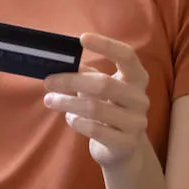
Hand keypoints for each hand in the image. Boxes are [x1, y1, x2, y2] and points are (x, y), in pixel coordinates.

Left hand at [43, 33, 151, 169]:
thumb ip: (85, 74)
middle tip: (48, 80)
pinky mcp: (126, 143)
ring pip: (94, 108)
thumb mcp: (101, 89)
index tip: (82, 38)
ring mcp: (136, 122)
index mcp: (137, 78)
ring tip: (50, 100)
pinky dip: (76, 121)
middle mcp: (140, 98)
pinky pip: (94, 129)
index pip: (126, 55)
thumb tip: (59, 60)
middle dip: (71, 80)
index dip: (106, 45)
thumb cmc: (109, 109)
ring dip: (67, 102)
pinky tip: (69, 118)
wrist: (125, 149)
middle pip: (103, 83)